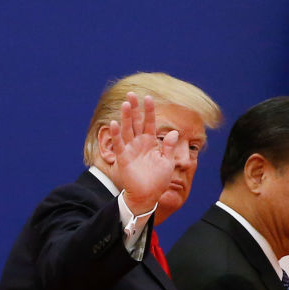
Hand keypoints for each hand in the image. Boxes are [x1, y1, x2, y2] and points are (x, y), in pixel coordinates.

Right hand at [110, 92, 179, 214]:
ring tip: (125, 104)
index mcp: (151, 143)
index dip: (149, 111)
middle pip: (136, 122)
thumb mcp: (167, 162)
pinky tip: (115, 123)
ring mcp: (130, 149)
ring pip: (127, 129)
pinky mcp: (123, 158)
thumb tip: (173, 132)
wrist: (148, 195)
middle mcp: (139, 143)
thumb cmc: (158, 180)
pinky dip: (117, 134)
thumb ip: (168, 147)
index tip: (148, 98)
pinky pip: (119, 144)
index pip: (150, 123)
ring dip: (126, 117)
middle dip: (134, 108)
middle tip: (131, 94)